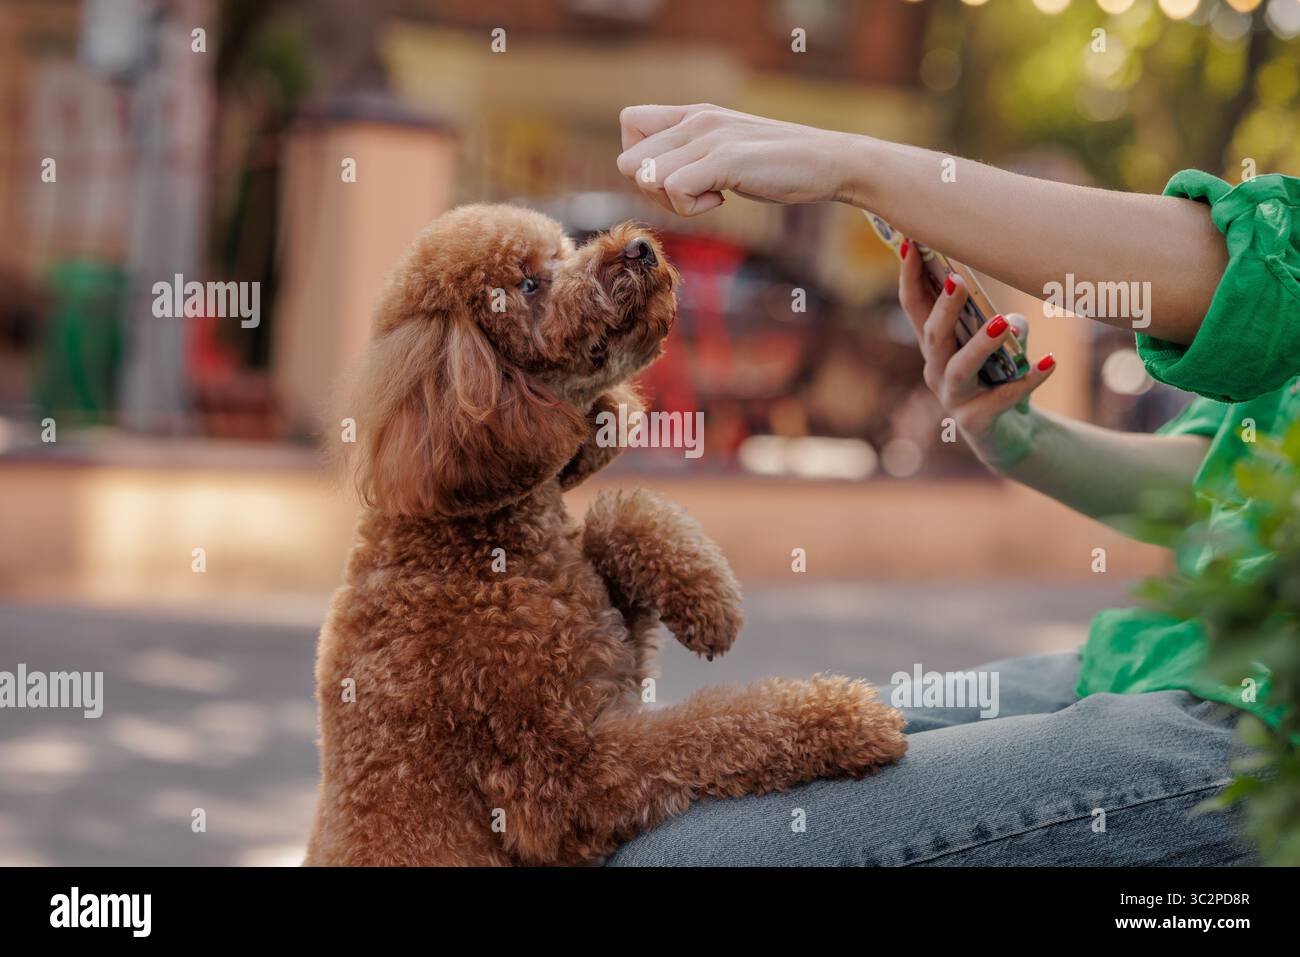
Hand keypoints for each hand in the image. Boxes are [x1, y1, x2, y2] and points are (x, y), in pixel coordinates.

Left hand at [617, 104, 857, 215]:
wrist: (828, 162)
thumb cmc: (778, 164)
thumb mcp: (725, 148)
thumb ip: (692, 153)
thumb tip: (653, 177)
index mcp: (693, 113)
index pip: (629, 123)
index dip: (639, 160)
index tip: (672, 177)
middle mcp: (695, 120)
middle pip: (629, 160)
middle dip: (651, 190)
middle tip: (689, 196)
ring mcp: (709, 137)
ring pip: (646, 176)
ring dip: (670, 201)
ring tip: (708, 198)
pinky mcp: (724, 159)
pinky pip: (675, 188)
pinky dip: (691, 208)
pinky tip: (720, 201)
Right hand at [898, 238, 1055, 469]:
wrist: (1005, 435)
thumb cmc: (997, 378)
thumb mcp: (1001, 345)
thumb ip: (1002, 325)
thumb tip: (1009, 321)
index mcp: (935, 345)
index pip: (914, 306)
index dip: (909, 277)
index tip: (909, 244)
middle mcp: (935, 370)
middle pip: (933, 335)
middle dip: (944, 307)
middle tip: (957, 280)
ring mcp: (953, 398)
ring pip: (959, 368)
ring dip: (980, 344)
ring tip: (1002, 323)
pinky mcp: (975, 420)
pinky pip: (1003, 398)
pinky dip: (1028, 380)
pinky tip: (1049, 362)